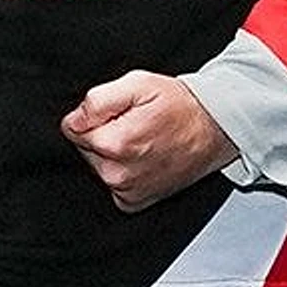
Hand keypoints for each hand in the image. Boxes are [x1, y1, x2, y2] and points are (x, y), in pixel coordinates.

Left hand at [61, 71, 232, 212]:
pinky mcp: (134, 202)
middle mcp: (117, 174)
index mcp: (114, 144)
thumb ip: (97, 100)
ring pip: (98, 166)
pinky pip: (112, 184)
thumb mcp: (138, 83)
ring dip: (113, 153)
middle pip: (84, 149)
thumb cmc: (180, 106)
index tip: (117, 113)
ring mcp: (126, 191)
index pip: (72, 128)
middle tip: (134, 124)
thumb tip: (74, 119)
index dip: (93, 116)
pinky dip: (123, 171)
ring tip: (143, 139)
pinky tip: (144, 158)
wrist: (214, 130)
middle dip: (102, 134)